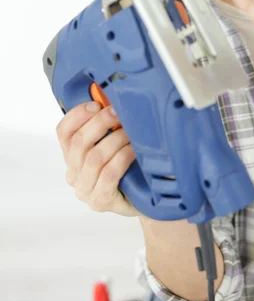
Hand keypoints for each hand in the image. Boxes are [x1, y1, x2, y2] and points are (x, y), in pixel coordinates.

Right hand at [56, 101, 138, 216]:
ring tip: (131, 132)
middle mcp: (74, 173)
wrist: (143, 201)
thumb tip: (111, 99)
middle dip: (100, 123)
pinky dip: (122, 157)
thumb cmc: (127, 169)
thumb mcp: (113, 145)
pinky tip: (133, 150)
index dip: (77, 115)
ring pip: (95, 157)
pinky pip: (109, 173)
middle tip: (118, 113)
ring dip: (115, 139)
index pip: (63, 132)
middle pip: (79, 142)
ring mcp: (85, 190)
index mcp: (72, 157)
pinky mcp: (100, 201)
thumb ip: (107, 126)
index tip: (96, 104)